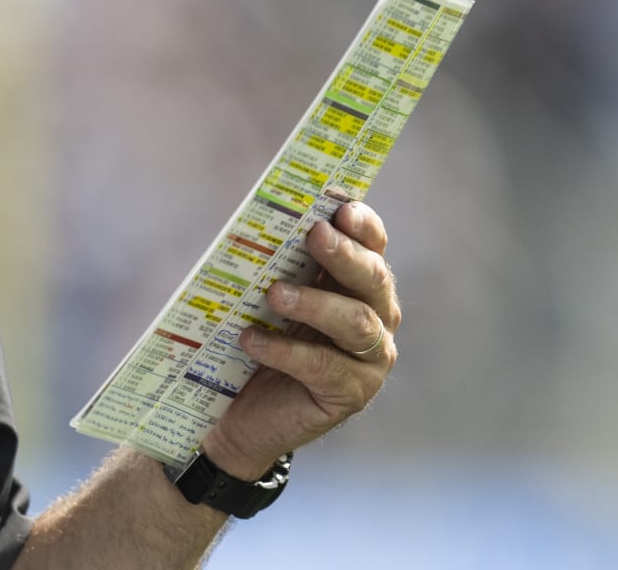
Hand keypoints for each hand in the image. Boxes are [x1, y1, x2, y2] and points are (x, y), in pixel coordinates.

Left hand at [200, 201, 400, 478]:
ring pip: (356, 323)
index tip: (340, 206)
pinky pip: (322, 367)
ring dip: (315, 303)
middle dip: (345, 254)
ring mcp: (370, 360)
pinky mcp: (350, 395)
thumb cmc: (257, 340)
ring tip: (273, 294)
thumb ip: (276, 264)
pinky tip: (251, 339)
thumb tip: (259, 223)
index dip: (363, 224)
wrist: (241, 412)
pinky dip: (285, 351)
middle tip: (315, 234)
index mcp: (357, 284)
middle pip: (373, 280)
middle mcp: (376, 318)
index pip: (373, 245)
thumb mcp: (265, 296)